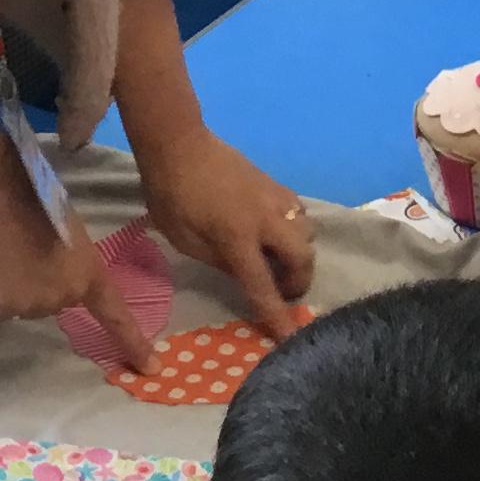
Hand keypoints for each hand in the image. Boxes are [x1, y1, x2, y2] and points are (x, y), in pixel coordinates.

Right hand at [0, 145, 151, 366]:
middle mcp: (68, 296)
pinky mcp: (6, 308)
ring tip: (3, 252)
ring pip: (18, 304)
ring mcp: (37, 305)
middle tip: (23, 252)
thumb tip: (47, 269)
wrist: (4, 203)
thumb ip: (68, 263)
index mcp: (91, 275)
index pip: (116, 314)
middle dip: (35, 284)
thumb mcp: (69, 235)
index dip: (133, 342)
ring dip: (9, 285)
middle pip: (48, 302)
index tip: (151, 368)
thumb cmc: (39, 206)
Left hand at [137, 131, 312, 337]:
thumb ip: (220, 261)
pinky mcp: (275, 184)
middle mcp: (265, 218)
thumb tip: (246, 276)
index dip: (276, 315)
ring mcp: (274, 198)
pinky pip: (299, 212)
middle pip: (303, 256)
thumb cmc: (171, 195)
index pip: (263, 285)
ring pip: (307, 231)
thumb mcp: (185, 240)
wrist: (179, 143)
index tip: (290, 337)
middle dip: (298, 280)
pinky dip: (295, 228)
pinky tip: (275, 231)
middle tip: (281, 290)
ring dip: (298, 253)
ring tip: (277, 260)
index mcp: (237, 237)